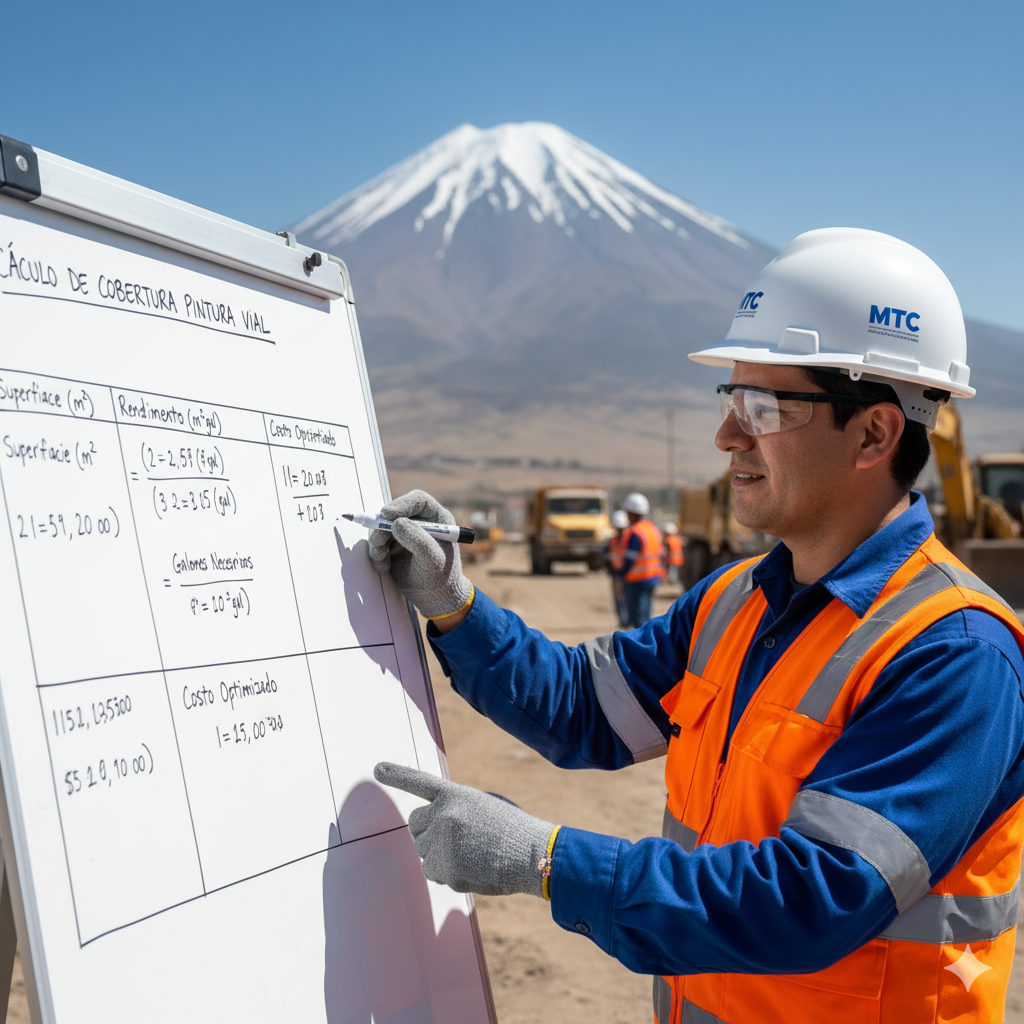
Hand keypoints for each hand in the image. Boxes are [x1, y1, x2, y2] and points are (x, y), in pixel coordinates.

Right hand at [367, 490, 473, 621]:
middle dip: (382, 526)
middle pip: (394, 512)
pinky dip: (376, 554)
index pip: (418, 500)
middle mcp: (420, 522)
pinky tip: (383, 566)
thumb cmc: (442, 577)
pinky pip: (378, 543)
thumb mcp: (433, 560)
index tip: (386, 514)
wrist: (436, 598)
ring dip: (376, 542)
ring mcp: (405, 533)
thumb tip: (396, 523)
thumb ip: (418, 540)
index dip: (401, 503)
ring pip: (382, 527)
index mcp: (437, 518)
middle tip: (377, 542)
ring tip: (381, 559)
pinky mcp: (393, 546)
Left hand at [374, 761, 556, 897]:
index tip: (376, 768)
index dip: (397, 775)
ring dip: (438, 855)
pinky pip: (432, 872)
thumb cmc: (511, 830)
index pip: (420, 782)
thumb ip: (454, 811)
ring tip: (471, 854)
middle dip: (428, 833)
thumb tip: (430, 832)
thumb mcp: (482, 806)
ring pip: (423, 851)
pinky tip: (471, 868)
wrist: (532, 853)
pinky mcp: (444, 865)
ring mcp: (442, 840)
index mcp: (455, 794)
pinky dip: (446, 873)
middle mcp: (444, 813)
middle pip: (415, 825)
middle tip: (457, 839)